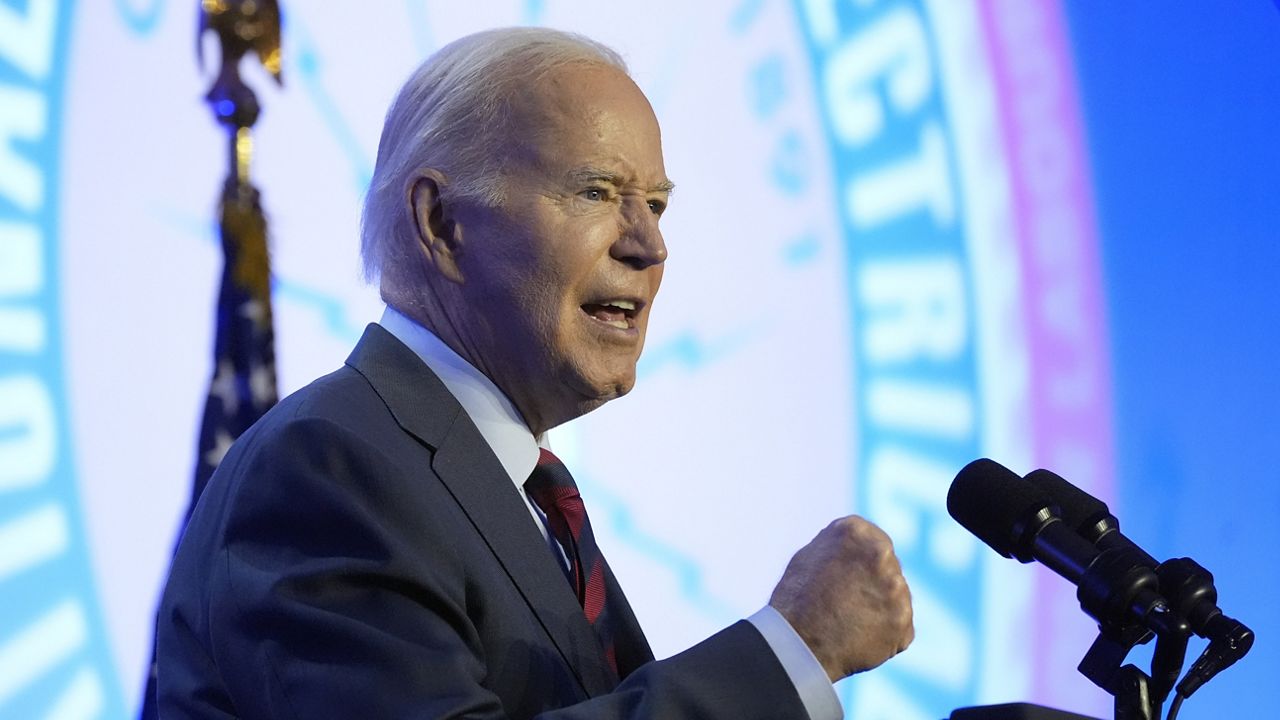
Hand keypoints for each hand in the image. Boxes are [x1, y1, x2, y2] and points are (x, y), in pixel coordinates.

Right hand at [768, 516, 913, 681]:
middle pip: (889, 568)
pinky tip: (860, 638)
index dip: (862, 564)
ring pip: (896, 598)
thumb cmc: (795, 599)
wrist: (796, 644)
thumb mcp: (811, 555)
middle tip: (847, 605)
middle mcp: (882, 554)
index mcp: (857, 531)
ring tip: (850, 623)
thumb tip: (860, 550)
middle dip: (875, 585)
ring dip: (881, 609)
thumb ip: (843, 547)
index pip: (875, 542)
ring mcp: (896, 589)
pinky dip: (886, 634)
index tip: (848, 579)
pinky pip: (900, 627)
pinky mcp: (903, 621)